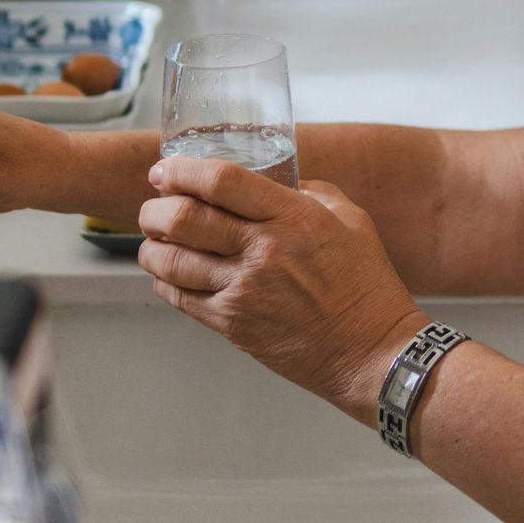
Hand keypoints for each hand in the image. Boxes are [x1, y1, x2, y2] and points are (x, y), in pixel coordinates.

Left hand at [136, 157, 428, 418]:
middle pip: (183, 218)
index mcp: (293, 217)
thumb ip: (313, 194)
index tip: (165, 169)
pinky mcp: (234, 325)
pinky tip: (169, 274)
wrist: (373, 353)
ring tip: (153, 240)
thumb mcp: (353, 221)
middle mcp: (263, 251)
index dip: (182, 170)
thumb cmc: (367, 288)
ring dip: (151, 246)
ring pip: (170, 261)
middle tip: (153, 205)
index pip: (221, 181)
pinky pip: (179, 298)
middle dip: (154, 208)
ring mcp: (245, 291)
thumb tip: (281, 181)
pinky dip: (164, 282)